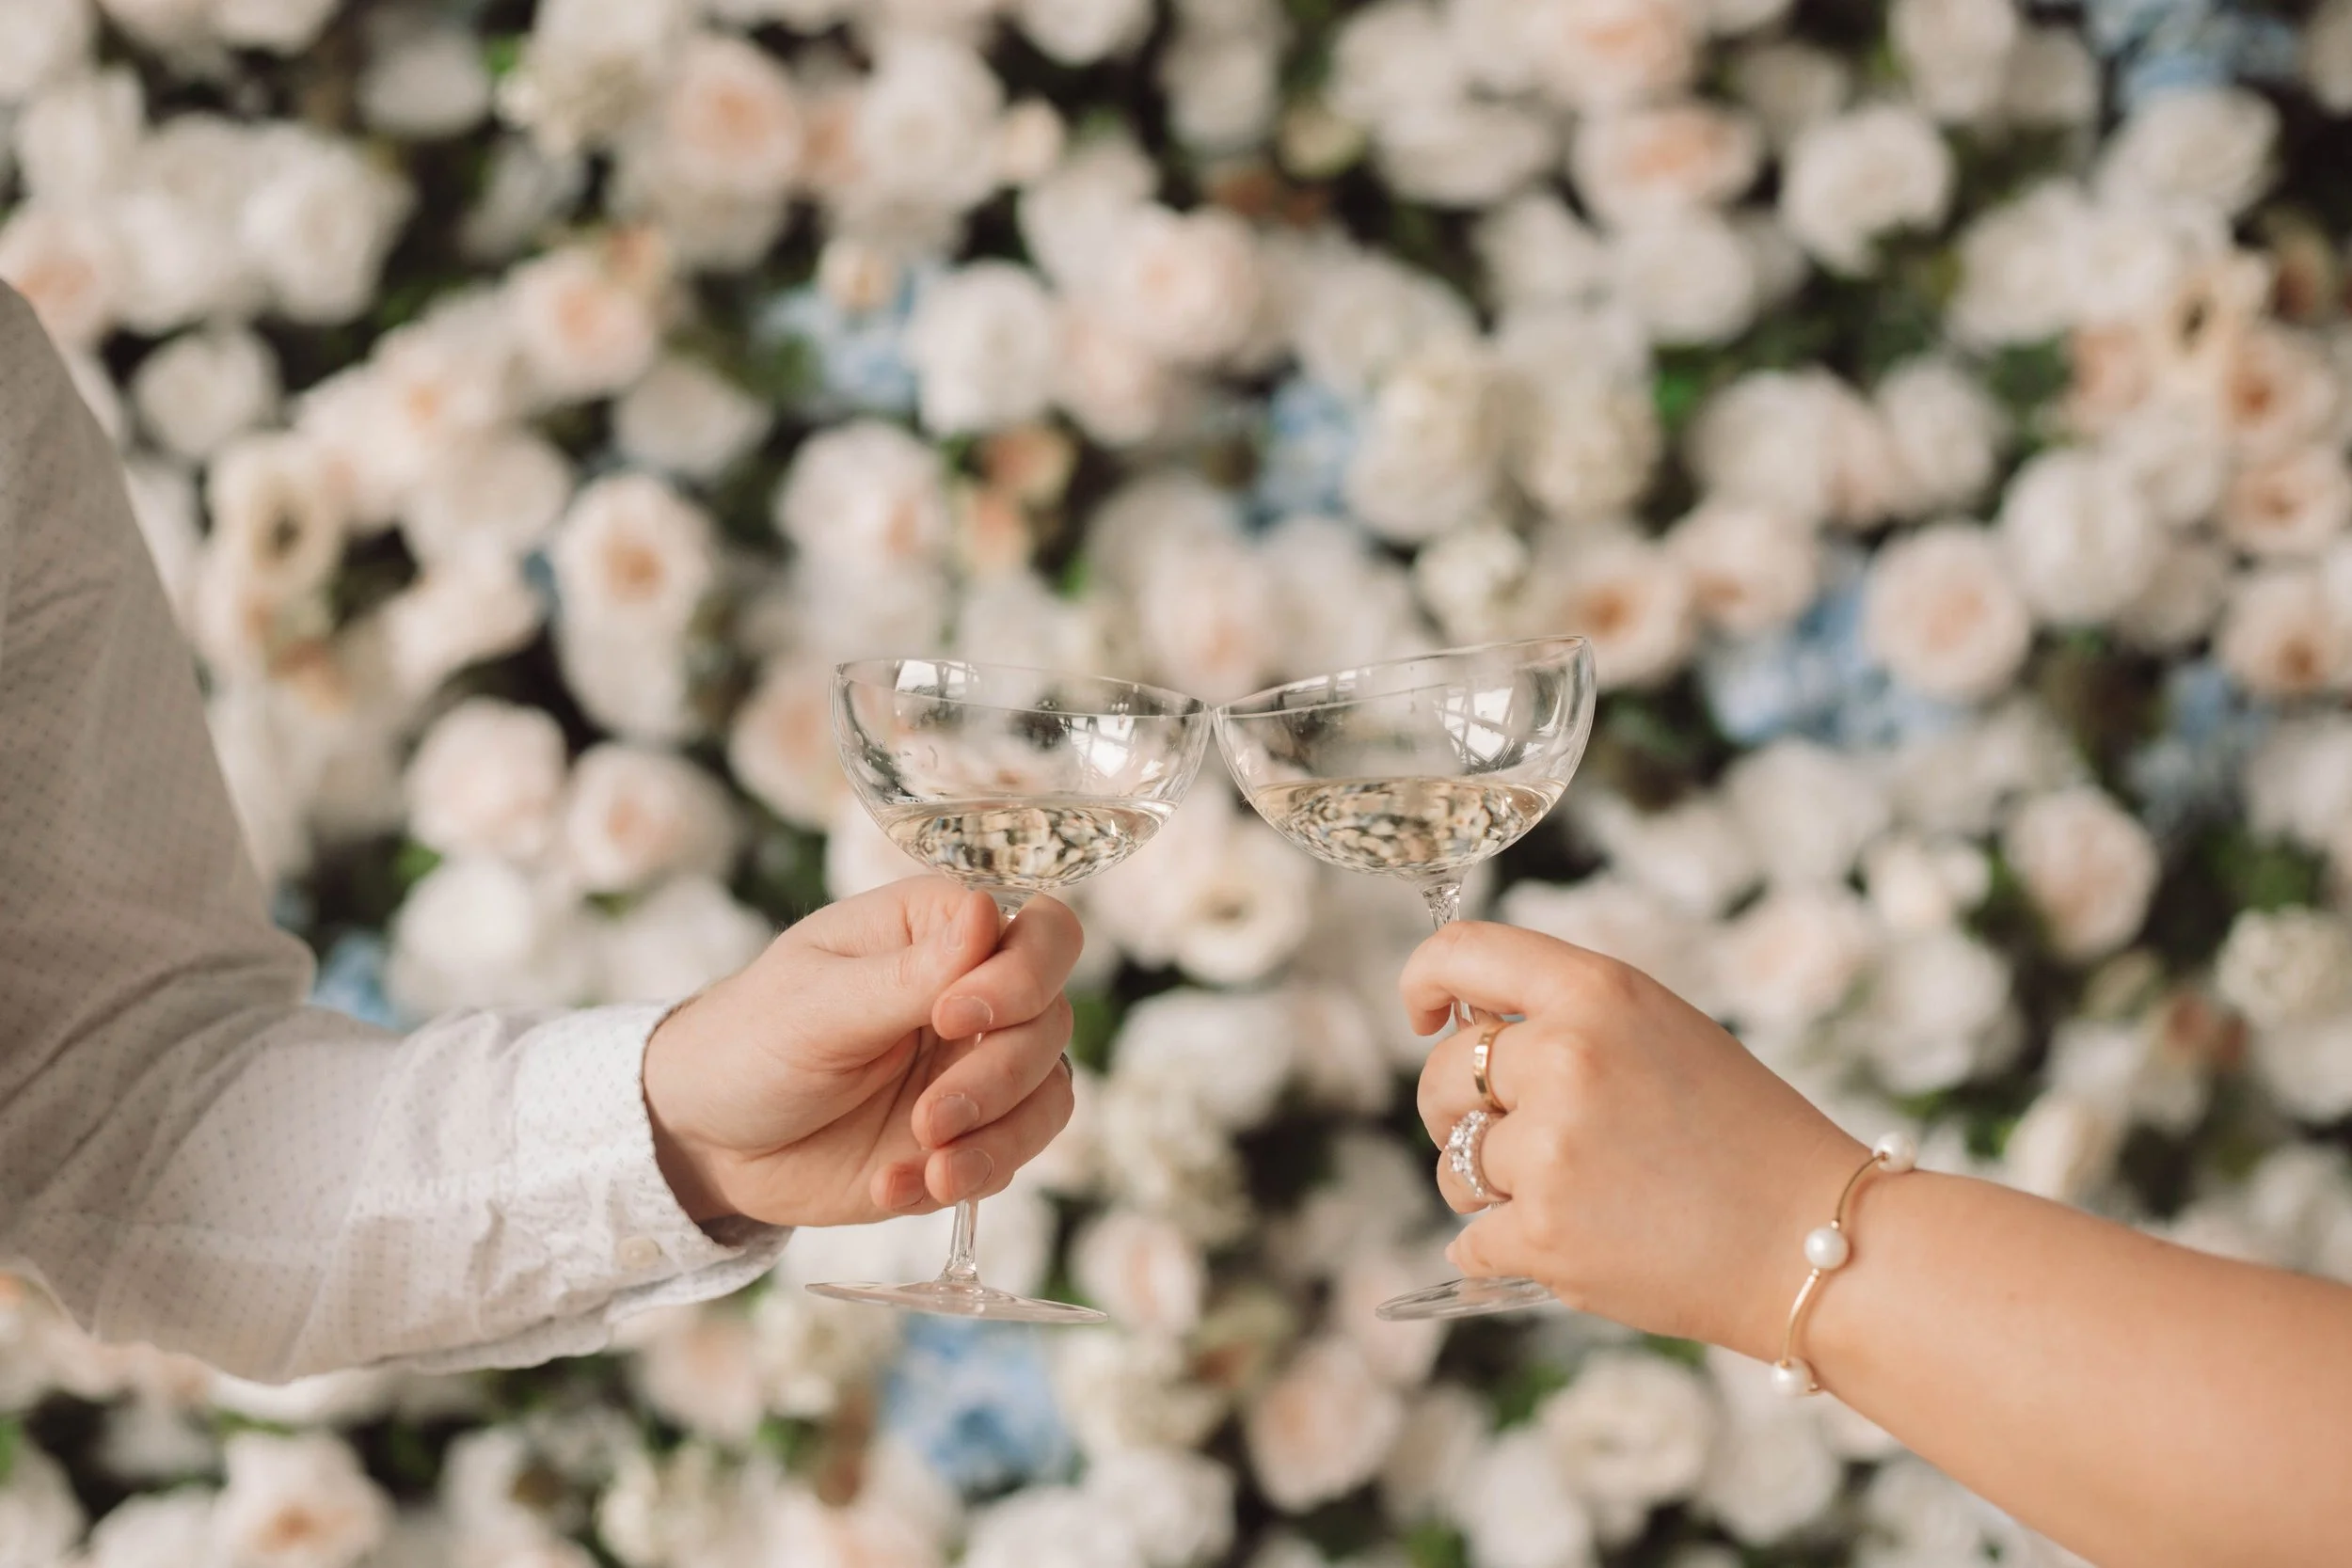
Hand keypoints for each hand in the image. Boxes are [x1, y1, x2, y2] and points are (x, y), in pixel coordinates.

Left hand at [642, 877, 1079, 1228]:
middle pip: (1052, 1021)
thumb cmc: (750, 1042)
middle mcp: (975, 994)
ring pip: (1049, 1095)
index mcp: (940, 932)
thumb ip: (908, 974)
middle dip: (1000, 1077)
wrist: (709, 1141)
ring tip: (928, 1165)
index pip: (1042, 933)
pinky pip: (1009, 1159)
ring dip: (998, 1139)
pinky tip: (895, 1186)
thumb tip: (988, 912)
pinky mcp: (970, 1138)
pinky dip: (964, 1180)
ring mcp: (976, 1069)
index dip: (1022, 976)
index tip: (951, 1017)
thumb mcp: (816, 1007)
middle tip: (929, 1116)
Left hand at [1407, 921, 1865, 1359]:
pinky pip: (1472, 1239)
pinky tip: (1578, 1246)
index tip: (1424, 1016)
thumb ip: (1568, 1018)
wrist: (1818, 1241)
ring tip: (1574, 1198)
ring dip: (1489, 1188)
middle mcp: (1565, 1057)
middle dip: (1457, 1111)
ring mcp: (1551, 1149)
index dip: (1424, 980)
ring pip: (1455, 1165)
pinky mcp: (1544, 1233)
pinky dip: (1508, 1250)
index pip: (1462, 951)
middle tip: (1519, 1141)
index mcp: (1598, 993)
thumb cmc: (1744, 1136)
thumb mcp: (1663, 1033)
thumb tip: (1463, 1026)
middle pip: (1444, 1074)